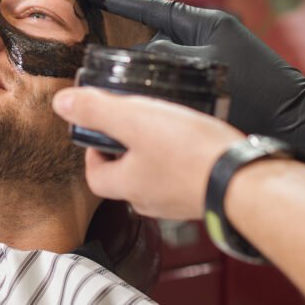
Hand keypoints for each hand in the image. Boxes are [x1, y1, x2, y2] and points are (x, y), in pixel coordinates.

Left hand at [53, 87, 244, 219]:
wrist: (243, 179)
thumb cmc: (190, 153)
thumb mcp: (134, 120)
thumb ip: (96, 110)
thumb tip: (61, 103)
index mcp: (126, 185)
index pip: (94, 175)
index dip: (93, 151)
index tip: (101, 128)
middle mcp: (149, 200)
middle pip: (124, 175)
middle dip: (126, 148)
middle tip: (135, 121)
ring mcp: (177, 201)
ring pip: (155, 176)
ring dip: (155, 153)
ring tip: (166, 125)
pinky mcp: (202, 195)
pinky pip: (183, 177)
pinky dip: (182, 159)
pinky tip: (195, 139)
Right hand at [86, 0, 304, 171]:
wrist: (299, 123)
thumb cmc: (259, 96)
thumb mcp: (204, 71)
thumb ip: (165, 59)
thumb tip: (136, 59)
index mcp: (206, 24)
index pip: (153, 8)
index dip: (120, 1)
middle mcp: (208, 36)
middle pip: (155, 36)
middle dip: (130, 48)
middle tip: (99, 60)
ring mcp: (213, 58)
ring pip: (165, 60)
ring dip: (147, 73)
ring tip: (120, 87)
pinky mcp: (217, 81)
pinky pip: (179, 78)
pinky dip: (163, 88)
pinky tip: (149, 104)